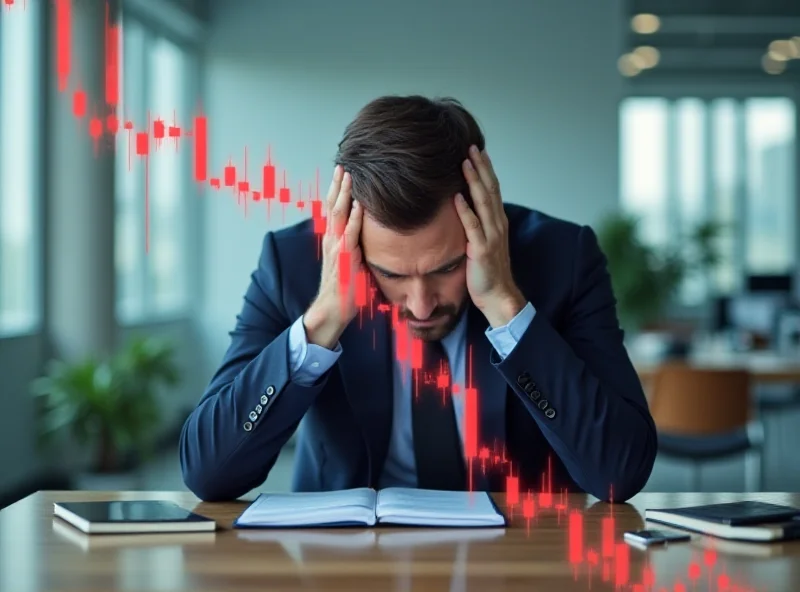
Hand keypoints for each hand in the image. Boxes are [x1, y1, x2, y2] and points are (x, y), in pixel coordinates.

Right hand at [304, 165, 363, 347]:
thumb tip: (367, 233)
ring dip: (344, 195)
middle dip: (337, 186)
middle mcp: (332, 240)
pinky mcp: (345, 259)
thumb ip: (354, 245)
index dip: (337, 191)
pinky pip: (350, 235)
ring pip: (339, 216)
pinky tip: (359, 205)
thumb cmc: (344, 287)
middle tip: (342, 165)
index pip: (334, 210)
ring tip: (348, 177)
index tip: (342, 172)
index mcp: (333, 239)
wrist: (333, 309)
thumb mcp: (349, 261)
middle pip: (333, 207)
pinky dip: (354, 219)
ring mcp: (336, 248)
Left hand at [454, 145, 525, 327]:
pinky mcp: (482, 249)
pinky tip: (457, 197)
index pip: (493, 189)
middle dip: (481, 167)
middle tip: (471, 147)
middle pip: (489, 189)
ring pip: (483, 203)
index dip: (486, 169)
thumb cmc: (488, 270)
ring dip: (474, 182)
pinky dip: (465, 211)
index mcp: (498, 221)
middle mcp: (497, 224)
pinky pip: (473, 227)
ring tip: (465, 163)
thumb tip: (464, 207)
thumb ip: (478, 224)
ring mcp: (491, 236)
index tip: (476, 151)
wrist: (498, 295)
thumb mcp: (485, 242)